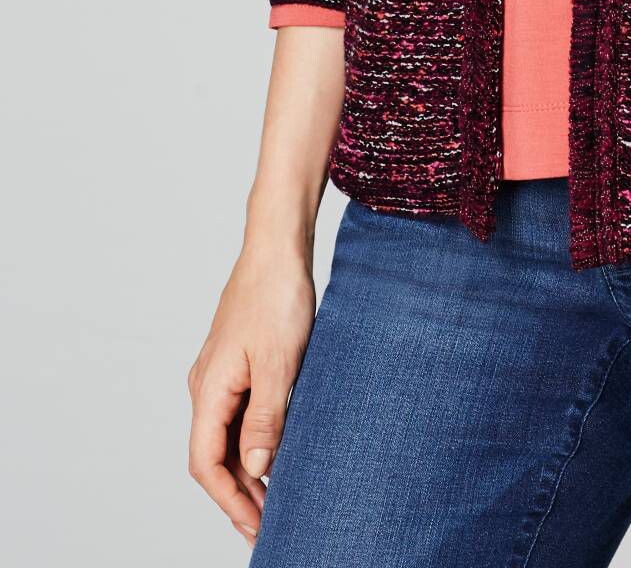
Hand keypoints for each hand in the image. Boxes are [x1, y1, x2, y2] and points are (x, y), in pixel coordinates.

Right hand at [187, 245, 315, 546]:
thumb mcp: (281, 363)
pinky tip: (278, 451)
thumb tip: (257, 469)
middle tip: (269, 525)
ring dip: (248, 469)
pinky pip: (239, 414)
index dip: (230, 500)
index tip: (256, 527)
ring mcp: (221, 374)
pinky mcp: (238, 362)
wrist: (277, 247)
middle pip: (214, 455)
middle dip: (239, 494)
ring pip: (227, 436)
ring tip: (276, 498)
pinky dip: (255, 440)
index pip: (207, 463)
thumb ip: (267, 418)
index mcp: (209, 389)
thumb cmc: (277, 296)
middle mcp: (207, 386)